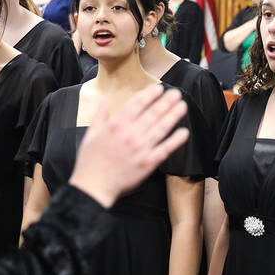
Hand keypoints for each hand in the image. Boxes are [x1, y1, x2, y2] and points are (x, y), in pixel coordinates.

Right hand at [70, 85, 187, 208]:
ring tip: (182, 106)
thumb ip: (100, 116)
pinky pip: (165, 149)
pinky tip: (183, 132)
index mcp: (116, 125)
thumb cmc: (90, 162)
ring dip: (173, 115)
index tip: (159, 88)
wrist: (94, 185)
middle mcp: (131, 134)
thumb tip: (103, 102)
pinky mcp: (148, 163)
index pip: (137, 104)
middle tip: (176, 93)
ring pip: (161, 128)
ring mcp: (141, 148)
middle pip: (153, 113)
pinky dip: (176, 140)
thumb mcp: (91, 134)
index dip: (150, 95)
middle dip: (166, 101)